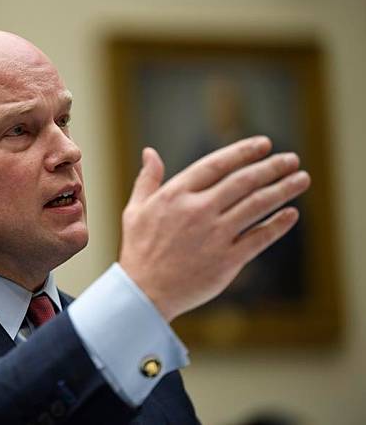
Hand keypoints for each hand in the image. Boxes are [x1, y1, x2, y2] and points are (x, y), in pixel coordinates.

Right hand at [119, 136, 309, 321]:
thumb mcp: (135, 210)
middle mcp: (198, 211)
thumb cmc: (139, 250)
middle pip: (243, 181)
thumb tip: (150, 152)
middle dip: (272, 167)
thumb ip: (147, 180)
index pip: (216, 164)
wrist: (144, 292)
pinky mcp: (227, 260)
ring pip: (256, 205)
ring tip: (302, 179)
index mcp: (175, 195)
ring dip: (283, 190)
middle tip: (292, 159)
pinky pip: (259, 238)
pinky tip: (292, 214)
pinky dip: (278, 225)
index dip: (242, 152)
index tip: (264, 144)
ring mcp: (214, 236)